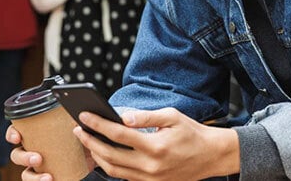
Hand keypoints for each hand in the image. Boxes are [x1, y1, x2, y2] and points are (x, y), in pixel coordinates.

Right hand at [7, 124, 94, 180]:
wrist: (92, 156)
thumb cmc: (81, 139)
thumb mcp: (77, 129)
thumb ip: (74, 124)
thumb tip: (77, 125)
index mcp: (36, 135)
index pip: (16, 132)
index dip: (12, 134)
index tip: (17, 137)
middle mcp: (34, 151)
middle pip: (17, 155)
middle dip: (23, 158)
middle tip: (37, 159)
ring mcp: (39, 167)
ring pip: (26, 174)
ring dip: (33, 177)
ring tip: (47, 178)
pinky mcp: (46, 178)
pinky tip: (51, 180)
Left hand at [75, 108, 239, 180]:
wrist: (212, 156)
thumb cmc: (193, 134)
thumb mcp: (172, 117)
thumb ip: (146, 116)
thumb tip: (123, 115)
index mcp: (156, 147)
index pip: (118, 134)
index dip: (98, 124)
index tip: (84, 116)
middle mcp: (151, 166)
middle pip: (110, 155)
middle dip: (90, 141)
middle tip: (78, 129)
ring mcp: (150, 179)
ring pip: (114, 170)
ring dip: (97, 156)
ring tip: (88, 141)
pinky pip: (124, 177)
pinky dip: (111, 166)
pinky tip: (104, 154)